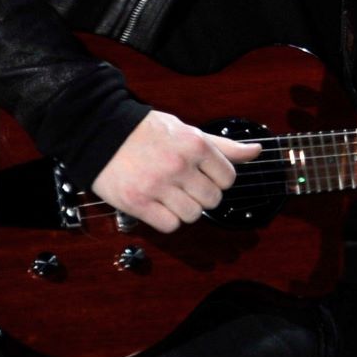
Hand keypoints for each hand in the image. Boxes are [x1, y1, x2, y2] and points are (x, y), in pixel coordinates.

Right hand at [90, 110, 261, 234]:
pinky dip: (167, 220)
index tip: (202, 175)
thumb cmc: (147, 131)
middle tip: (185, 186)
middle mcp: (179, 166)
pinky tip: (157, 205)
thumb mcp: (188, 131)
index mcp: (195, 145)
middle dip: (202, 196)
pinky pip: (169, 226)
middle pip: (212, 200)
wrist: (99, 131)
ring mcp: (158, 186)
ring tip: (170, 195)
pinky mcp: (137, 202)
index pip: (228, 178)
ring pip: (192, 215)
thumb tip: (257, 151)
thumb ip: (223, 146)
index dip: (217, 180)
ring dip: (185, 209)